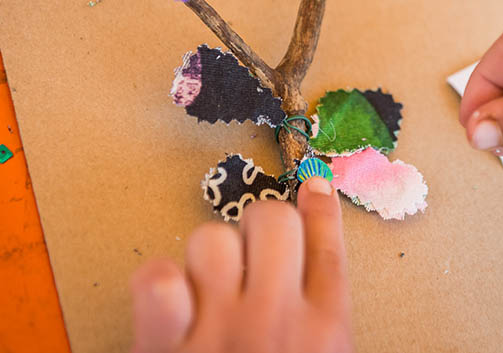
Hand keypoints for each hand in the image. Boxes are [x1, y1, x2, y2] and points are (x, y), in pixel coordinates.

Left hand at [130, 177, 352, 352]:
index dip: (320, 207)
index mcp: (326, 334)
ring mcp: (221, 331)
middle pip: (273, 222)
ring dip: (210, 255)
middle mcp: (277, 322)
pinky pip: (158, 277)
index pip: (329, 247)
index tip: (312, 182)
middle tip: (254, 251)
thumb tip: (318, 278)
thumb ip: (324, 330)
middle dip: (263, 226)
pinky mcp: (166, 347)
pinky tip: (172, 303)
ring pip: (213, 238)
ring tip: (210, 287)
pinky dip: (159, 282)